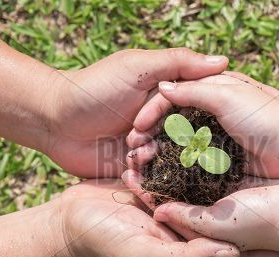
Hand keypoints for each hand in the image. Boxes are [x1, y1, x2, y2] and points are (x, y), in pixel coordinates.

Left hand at [44, 48, 228, 177]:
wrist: (56, 121)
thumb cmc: (95, 88)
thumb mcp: (137, 67)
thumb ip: (177, 63)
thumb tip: (222, 61)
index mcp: (169, 93)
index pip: (201, 102)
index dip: (206, 110)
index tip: (209, 118)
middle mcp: (166, 119)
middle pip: (192, 133)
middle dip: (177, 137)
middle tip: (156, 133)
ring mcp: (153, 143)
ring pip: (175, 156)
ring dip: (158, 153)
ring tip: (135, 146)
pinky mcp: (140, 165)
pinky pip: (156, 174)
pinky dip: (147, 169)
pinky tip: (131, 161)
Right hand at [51, 179, 278, 256]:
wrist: (67, 226)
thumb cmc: (104, 249)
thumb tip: (233, 256)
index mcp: (189, 254)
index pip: (237, 255)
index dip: (266, 251)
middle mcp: (187, 233)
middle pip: (231, 224)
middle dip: (259, 212)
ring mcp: (175, 210)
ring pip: (212, 197)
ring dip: (238, 186)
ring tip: (268, 171)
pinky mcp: (161, 191)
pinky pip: (188, 179)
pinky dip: (205, 168)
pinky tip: (225, 151)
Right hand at [127, 72, 278, 177]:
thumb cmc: (262, 115)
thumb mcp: (225, 94)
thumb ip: (192, 90)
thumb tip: (162, 88)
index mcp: (209, 92)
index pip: (170, 98)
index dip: (151, 112)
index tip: (136, 128)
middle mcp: (208, 114)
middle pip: (170, 122)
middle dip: (149, 134)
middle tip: (132, 148)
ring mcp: (214, 138)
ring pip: (177, 143)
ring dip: (158, 151)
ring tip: (140, 163)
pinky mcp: (220, 159)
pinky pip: (192, 161)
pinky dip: (175, 165)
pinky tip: (159, 173)